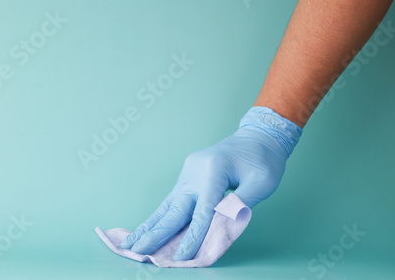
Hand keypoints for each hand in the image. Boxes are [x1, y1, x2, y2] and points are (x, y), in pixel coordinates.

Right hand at [120, 107, 301, 260]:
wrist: (257, 136)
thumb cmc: (263, 159)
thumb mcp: (262, 182)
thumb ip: (241, 204)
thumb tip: (220, 226)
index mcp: (213, 171)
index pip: (202, 212)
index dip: (192, 237)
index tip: (181, 258)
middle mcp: (194, 172)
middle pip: (175, 209)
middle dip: (157, 233)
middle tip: (138, 251)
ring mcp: (188, 173)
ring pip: (167, 205)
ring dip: (150, 226)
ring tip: (131, 242)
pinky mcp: (187, 177)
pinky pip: (173, 201)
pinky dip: (160, 217)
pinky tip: (147, 229)